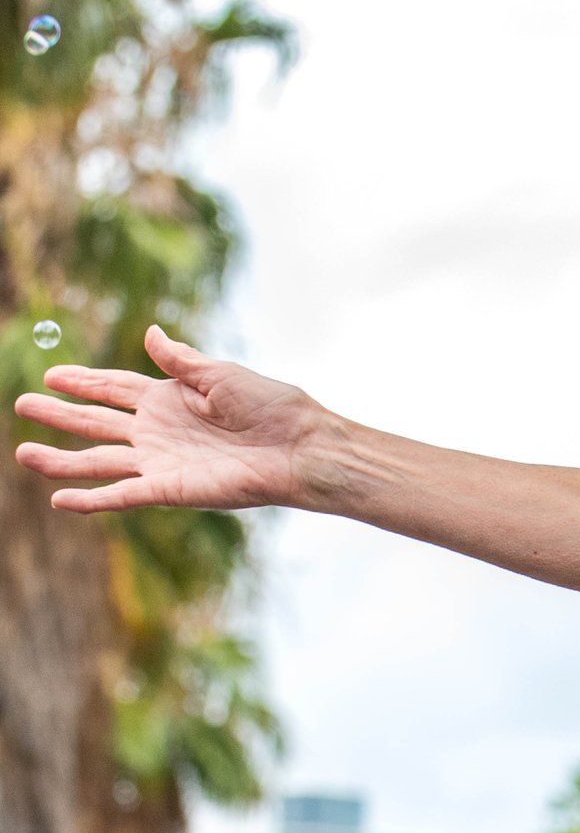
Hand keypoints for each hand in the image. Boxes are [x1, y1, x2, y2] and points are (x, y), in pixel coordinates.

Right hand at [14, 325, 324, 514]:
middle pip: (96, 422)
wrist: (300, 448)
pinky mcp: (170, 490)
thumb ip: (180, 360)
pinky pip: (123, 495)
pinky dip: (92, 499)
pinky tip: (61, 500)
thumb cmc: (271, 408)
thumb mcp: (221, 374)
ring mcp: (161, 462)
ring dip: (61, 460)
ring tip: (24, 452)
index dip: (82, 380)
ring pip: (99, 461)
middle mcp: (158, 431)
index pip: (113, 386)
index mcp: (169, 398)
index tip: (51, 374)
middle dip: (59, 414)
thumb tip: (150, 332)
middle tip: (22, 404)